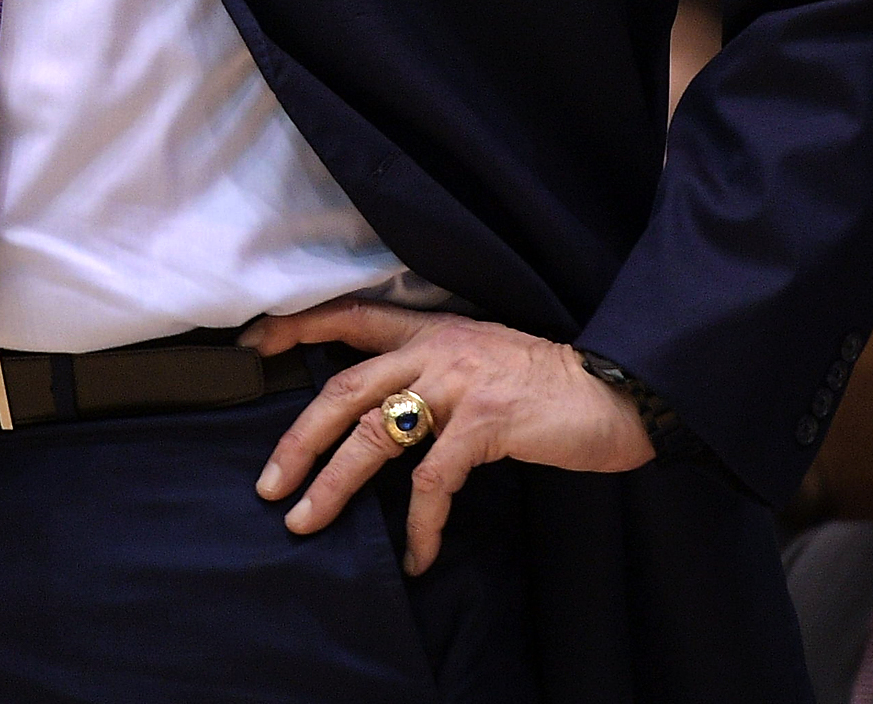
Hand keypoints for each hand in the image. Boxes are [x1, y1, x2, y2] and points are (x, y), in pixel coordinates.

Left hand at [241, 302, 651, 575]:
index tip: (252, 346)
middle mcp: (437, 349)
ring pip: (374, 435)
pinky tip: (415, 555)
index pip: (350, 316)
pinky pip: (433, 481)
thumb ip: (433, 369)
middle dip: (298, 438)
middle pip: (344, 389)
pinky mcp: (486, 423)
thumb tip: (381, 406)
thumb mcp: (481, 358)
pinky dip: (418, 524)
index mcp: (432, 329)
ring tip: (306, 519)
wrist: (620, 392)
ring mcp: (460, 384)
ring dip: (334, 484)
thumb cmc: (548, 384)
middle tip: (268, 483)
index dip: (297, 328)